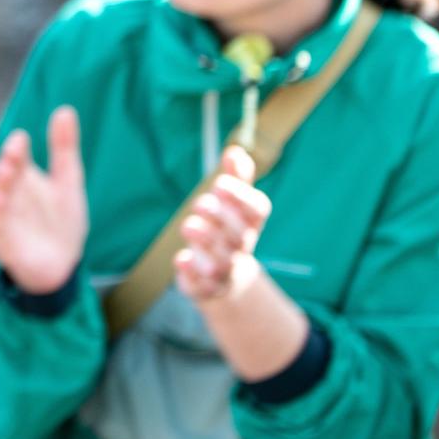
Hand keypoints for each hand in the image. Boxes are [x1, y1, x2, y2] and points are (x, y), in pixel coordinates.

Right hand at [0, 105, 88, 293]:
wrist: (61, 266)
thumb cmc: (62, 221)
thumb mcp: (69, 182)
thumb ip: (63, 148)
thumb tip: (65, 110)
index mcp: (25, 179)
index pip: (19, 159)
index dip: (18, 149)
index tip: (21, 137)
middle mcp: (12, 196)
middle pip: (7, 176)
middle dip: (9, 164)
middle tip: (13, 151)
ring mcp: (6, 219)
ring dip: (1, 186)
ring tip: (6, 171)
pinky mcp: (4, 243)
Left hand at [174, 146, 270, 302]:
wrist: (227, 280)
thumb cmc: (228, 231)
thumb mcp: (234, 204)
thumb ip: (236, 178)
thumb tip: (236, 150)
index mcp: (250, 224)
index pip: (257, 211)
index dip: (241, 198)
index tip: (221, 183)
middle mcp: (241, 248)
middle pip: (238, 235)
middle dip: (220, 219)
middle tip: (201, 204)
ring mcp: (225, 270)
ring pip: (220, 260)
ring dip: (206, 243)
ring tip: (190, 226)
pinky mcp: (205, 288)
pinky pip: (201, 285)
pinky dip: (191, 273)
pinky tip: (181, 259)